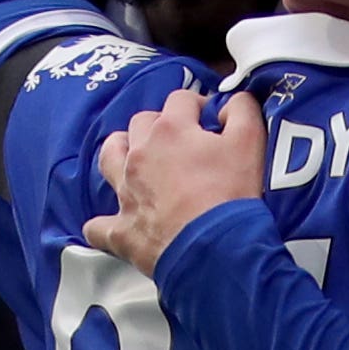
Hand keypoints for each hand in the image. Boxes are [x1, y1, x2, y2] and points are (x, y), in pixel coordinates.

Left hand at [83, 87, 267, 274]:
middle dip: (160, 126)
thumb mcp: (250, 142)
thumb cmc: (231, 197)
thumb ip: (241, 111)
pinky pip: (99, 226)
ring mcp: (127, 191)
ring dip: (120, 153)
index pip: (180, 100)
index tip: (210, 119)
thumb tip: (230, 104)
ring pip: (109, 157)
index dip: (198, 105)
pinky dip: (105, 225)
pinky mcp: (122, 229)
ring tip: (136, 160)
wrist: (215, 249)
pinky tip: (118, 224)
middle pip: (141, 123)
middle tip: (181, 142)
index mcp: (170, 131)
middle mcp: (141, 155)